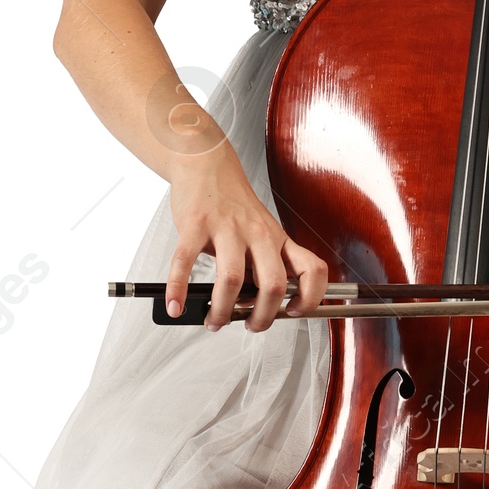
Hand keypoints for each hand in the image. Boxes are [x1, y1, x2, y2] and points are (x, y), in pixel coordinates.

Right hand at [165, 144, 328, 332]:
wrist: (206, 164)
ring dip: (222, 310)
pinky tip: (176, 304)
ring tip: (214, 320)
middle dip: (262, 316)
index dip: (311, 296)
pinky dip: (179, 289)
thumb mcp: (262, 230)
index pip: (312, 269)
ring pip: (233, 280)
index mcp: (278, 239)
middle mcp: (258, 234)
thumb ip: (263, 264)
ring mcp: (227, 228)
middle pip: (274, 284)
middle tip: (249, 325)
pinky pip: (186, 262)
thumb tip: (255, 306)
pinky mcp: (196, 224)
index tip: (295, 311)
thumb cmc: (233, 203)